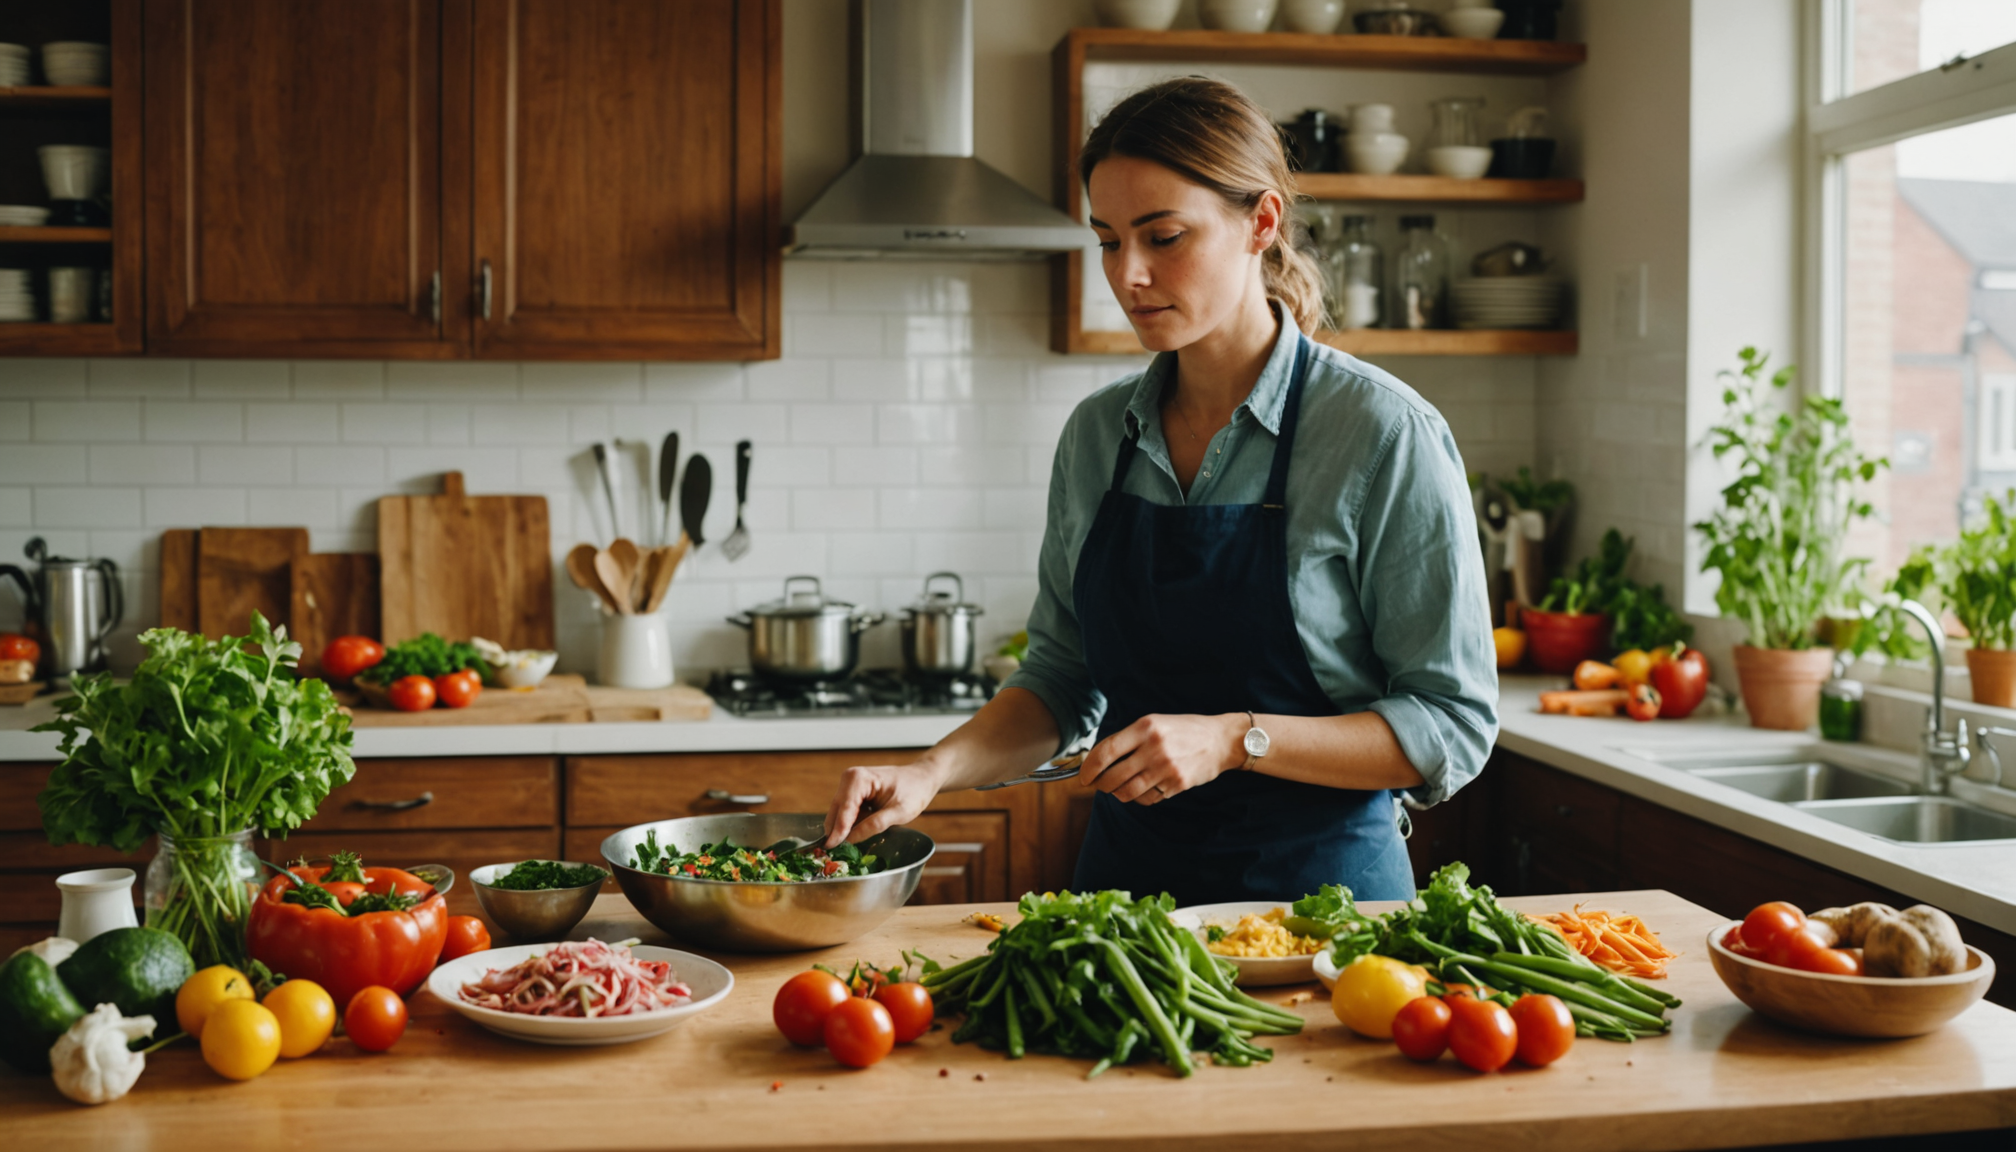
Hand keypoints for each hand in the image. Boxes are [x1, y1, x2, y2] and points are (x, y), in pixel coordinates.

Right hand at [823, 761, 944, 846]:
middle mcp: (849, 778)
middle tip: (836, 853)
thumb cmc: (914, 792)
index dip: (838, 829)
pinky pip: (845, 813)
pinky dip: (850, 825)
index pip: (845, 808)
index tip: (831, 847)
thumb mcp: (899, 812)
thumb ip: (874, 825)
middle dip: (837, 831)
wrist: (920, 779)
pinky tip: (861, 831)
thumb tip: (850, 840)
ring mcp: (849, 785)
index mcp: (859, 778)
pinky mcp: (852, 794)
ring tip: (852, 844)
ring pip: (838, 813)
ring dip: (844, 829)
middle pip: (836, 811)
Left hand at [1080, 713, 1244, 805]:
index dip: (1089, 767)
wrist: (1221, 741)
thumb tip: (1099, 760)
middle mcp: (1154, 748)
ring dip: (1117, 793)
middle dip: (1100, 785)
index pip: (1106, 751)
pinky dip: (1138, 798)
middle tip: (1098, 784)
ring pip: (1127, 792)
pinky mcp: (1176, 785)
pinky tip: (1141, 789)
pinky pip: (1147, 799)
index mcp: (1145, 728)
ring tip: (1117, 788)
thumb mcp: (1155, 722)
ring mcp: (1165, 769)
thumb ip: (1129, 739)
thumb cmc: (1184, 730)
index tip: (1083, 776)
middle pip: (1112, 777)